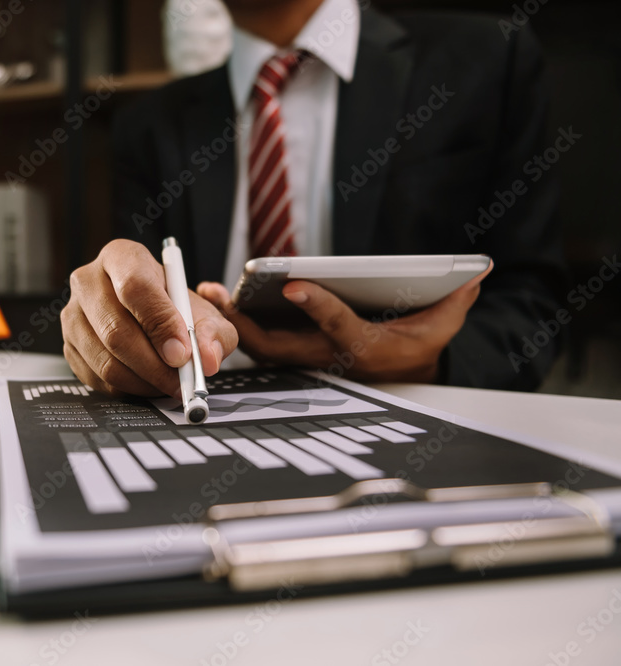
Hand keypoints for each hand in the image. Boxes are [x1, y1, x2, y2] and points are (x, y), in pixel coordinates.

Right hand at [61, 239, 237, 396]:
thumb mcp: (205, 313)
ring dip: (144, 380)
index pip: (134, 286)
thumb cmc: (174, 309)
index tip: (182, 352)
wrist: (151, 319)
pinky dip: (129, 389)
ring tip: (169, 383)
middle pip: (115, 329)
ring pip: (106, 360)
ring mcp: (73, 315)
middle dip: (154, 363)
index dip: (160, 322)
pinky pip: (97, 378)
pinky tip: (148, 382)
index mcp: (121, 257)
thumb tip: (207, 358)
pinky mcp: (69, 346)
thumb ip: (213, 333)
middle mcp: (89, 281)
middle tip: (181, 379)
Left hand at [197, 260, 492, 382]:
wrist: (402, 376)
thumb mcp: (442, 325)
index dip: (318, 306)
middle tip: (217, 297)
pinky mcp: (294, 353)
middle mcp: (327, 357)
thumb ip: (455, 300)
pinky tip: (216, 302)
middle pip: (279, 344)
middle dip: (244, 324)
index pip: (339, 326)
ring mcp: (306, 358)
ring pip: (261, 346)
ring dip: (231, 323)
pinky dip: (236, 324)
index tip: (295, 284)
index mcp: (365, 347)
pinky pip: (259, 343)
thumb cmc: (417, 346)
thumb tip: (477, 273)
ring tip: (207, 294)